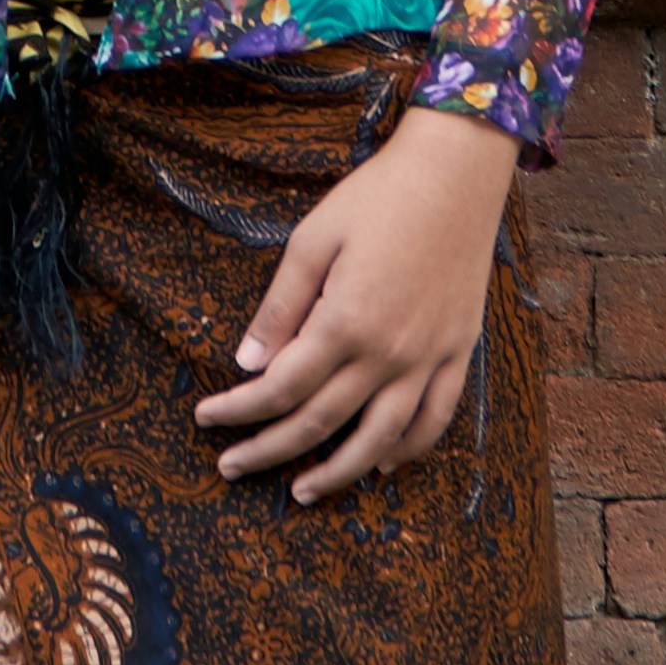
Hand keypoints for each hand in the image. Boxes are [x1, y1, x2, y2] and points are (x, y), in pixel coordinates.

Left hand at [195, 104, 520, 503]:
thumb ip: (280, 306)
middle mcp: (388, 353)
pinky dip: (407, 449)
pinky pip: (434, 419)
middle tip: (232, 467)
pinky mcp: (458, 352)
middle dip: (269, 450)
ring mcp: (428, 358)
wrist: (456, 173)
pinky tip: (382, 462)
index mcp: (344, 323)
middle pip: (320, 422)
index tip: (207, 417)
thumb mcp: (313, 239)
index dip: (238, 410)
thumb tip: (248, 363)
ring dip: (338, 473)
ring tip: (304, 491)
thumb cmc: (377, 197)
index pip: (279, 388)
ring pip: (379, 439)